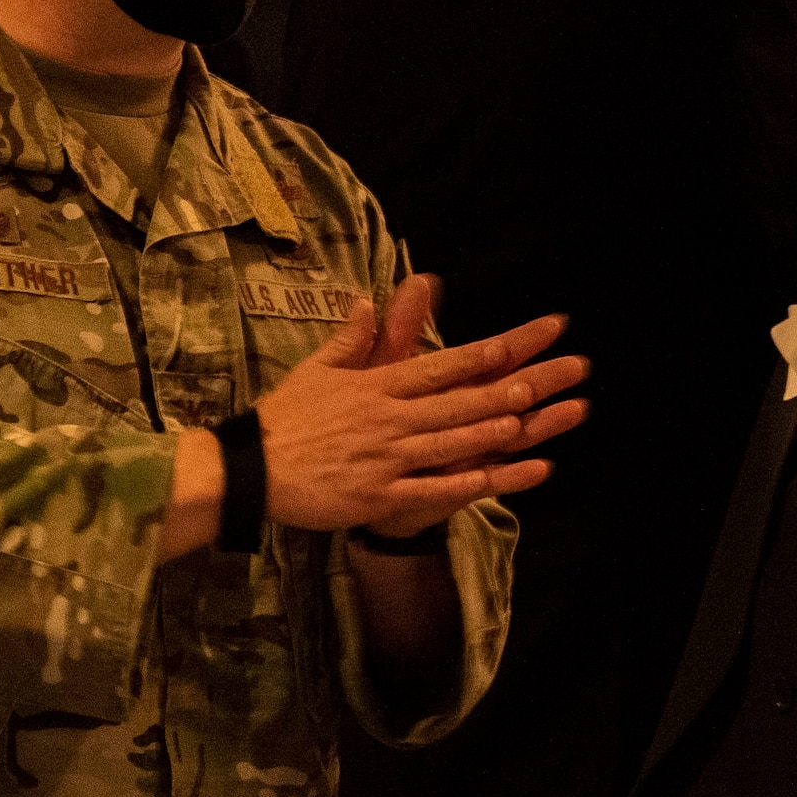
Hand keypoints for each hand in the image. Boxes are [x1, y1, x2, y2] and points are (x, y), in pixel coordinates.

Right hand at [255, 274, 588, 533]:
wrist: (250, 468)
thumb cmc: (285, 417)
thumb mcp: (315, 369)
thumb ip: (350, 340)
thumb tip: (366, 301)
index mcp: (376, 386)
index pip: (438, 366)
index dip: (480, 356)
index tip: (513, 344)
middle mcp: (387, 417)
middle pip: (455, 402)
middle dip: (504, 390)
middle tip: (545, 379)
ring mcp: (385, 457)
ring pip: (448, 442)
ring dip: (489, 432)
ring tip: (528, 421)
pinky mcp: (377, 495)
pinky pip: (429, 489)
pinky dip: (464, 484)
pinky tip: (493, 480)